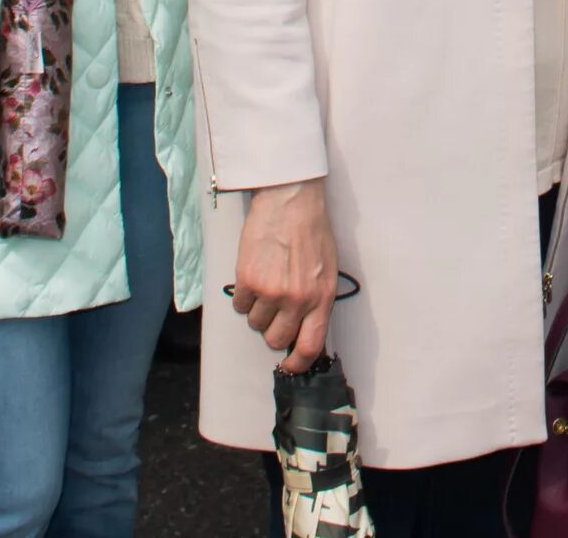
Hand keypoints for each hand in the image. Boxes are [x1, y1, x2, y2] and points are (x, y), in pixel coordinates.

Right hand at [233, 179, 338, 372]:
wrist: (291, 201)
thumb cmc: (312, 232)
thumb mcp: (327, 270)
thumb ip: (317, 301)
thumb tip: (304, 329)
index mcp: (321, 299)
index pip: (310, 346)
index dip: (297, 363)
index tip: (289, 365)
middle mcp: (297, 300)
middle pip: (276, 339)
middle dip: (272, 330)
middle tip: (274, 310)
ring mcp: (271, 292)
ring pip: (255, 323)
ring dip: (257, 310)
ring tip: (265, 283)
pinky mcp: (248, 280)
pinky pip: (240, 305)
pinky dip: (244, 295)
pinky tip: (254, 274)